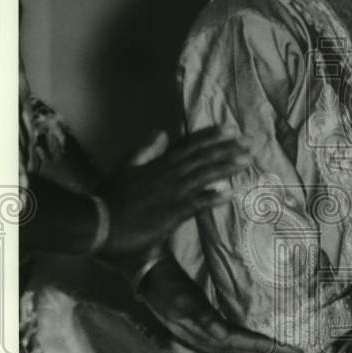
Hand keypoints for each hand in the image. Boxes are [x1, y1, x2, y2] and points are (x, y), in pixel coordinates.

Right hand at [99, 128, 251, 257]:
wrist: (101, 223)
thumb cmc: (111, 197)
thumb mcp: (126, 166)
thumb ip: (145, 149)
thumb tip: (163, 132)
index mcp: (159, 163)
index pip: (189, 146)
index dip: (210, 137)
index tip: (229, 130)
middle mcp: (169, 175)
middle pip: (203, 158)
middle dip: (228, 149)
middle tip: (250, 142)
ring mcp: (172, 194)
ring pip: (205, 176)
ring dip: (227, 167)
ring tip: (247, 160)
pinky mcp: (172, 213)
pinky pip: (198, 203)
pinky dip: (214, 197)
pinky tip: (232, 192)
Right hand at [137, 256, 312, 352]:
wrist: (148, 278)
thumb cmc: (167, 285)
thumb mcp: (181, 301)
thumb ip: (200, 319)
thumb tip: (219, 335)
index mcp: (209, 333)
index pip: (249, 345)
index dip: (273, 351)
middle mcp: (210, 341)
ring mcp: (206, 340)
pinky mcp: (204, 334)